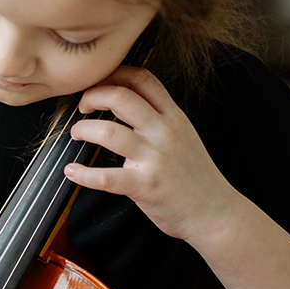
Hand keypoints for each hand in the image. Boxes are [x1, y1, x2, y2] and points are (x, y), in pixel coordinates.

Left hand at [63, 66, 239, 243]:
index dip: (116, 74)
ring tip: (77, 134)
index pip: (144, 80)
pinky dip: (83, 174)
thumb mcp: (184, 137)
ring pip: (109, 132)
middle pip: (122, 97)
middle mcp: (164, 132)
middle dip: (93, 95)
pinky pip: (106, 177)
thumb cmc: (195, 177)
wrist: (217, 213)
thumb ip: (158, 120)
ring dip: (84, 129)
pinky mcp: (145, 185)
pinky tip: (73, 171)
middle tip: (83, 106)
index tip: (98, 82)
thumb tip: (125, 105)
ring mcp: (155, 158)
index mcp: (173, 118)